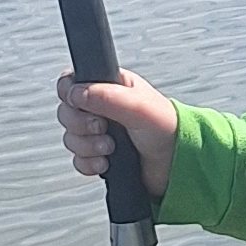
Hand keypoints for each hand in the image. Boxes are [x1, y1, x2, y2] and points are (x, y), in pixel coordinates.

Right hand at [56, 70, 176, 198]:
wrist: (178, 164)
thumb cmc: (167, 129)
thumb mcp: (138, 106)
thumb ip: (106, 96)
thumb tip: (75, 93)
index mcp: (110, 86)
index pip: (72, 81)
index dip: (70, 93)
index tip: (81, 104)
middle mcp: (102, 107)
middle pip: (66, 112)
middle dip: (81, 125)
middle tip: (103, 128)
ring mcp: (100, 132)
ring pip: (71, 138)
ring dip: (88, 146)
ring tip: (110, 148)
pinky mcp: (100, 155)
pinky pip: (78, 160)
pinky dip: (89, 164)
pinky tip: (106, 163)